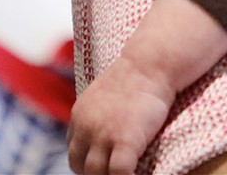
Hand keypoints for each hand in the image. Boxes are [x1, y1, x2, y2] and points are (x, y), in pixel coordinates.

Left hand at [67, 51, 178, 174]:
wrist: (152, 63)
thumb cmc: (137, 76)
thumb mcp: (104, 94)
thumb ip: (97, 114)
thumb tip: (104, 129)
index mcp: (79, 116)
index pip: (75, 152)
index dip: (88, 162)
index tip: (103, 165)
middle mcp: (86, 127)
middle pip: (80, 166)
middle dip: (95, 173)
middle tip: (113, 171)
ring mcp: (104, 135)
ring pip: (96, 173)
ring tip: (126, 173)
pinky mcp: (125, 140)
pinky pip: (119, 172)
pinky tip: (135, 174)